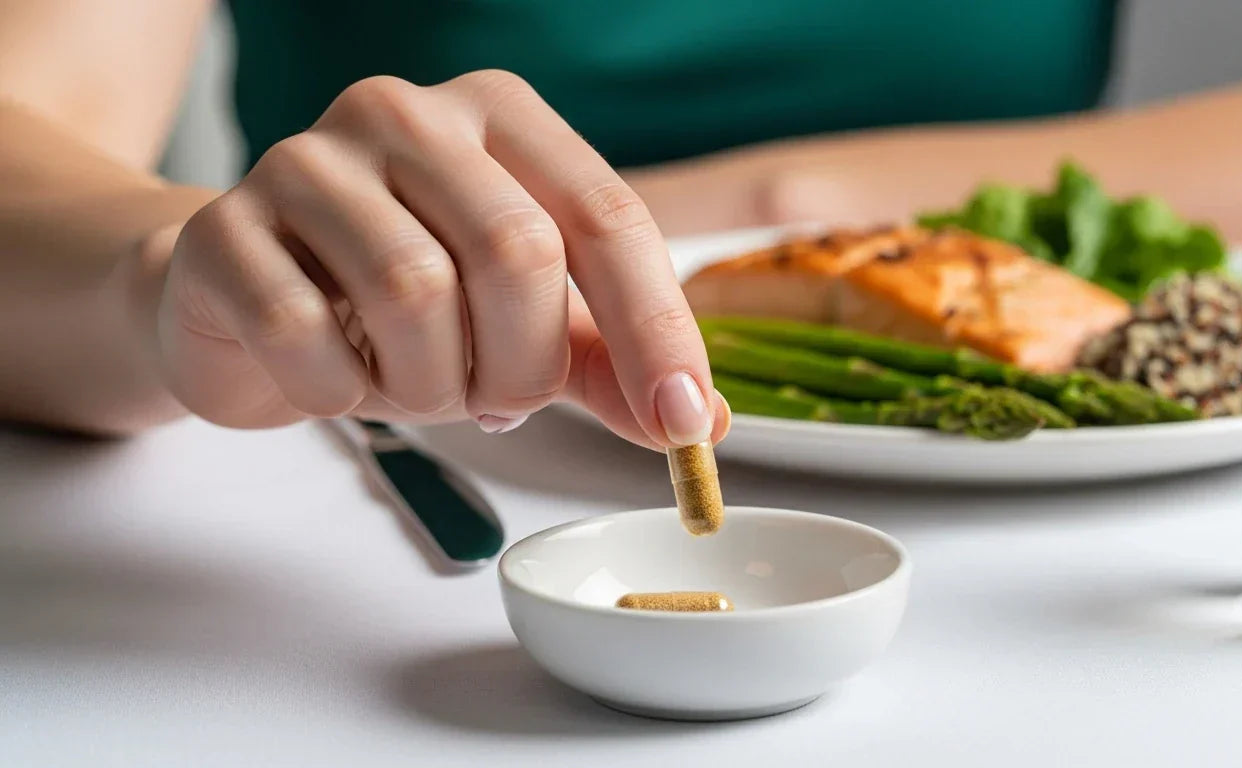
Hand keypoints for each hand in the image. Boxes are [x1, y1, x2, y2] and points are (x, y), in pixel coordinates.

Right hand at [145, 71, 727, 447]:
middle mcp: (406, 113)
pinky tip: (335, 379)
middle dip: (522, 365)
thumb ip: (605, 361)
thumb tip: (697, 423)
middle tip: (498, 404)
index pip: (606, 215)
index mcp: (499, 116)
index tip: (685, 424)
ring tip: (412, 386)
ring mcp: (305, 159)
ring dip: (430, 385)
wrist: (241, 298)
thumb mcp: (520, 324)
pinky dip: (338, 392)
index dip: (655, 330)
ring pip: (414, 294)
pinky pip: (305, 333)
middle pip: (514, 251)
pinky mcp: (224, 227)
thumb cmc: (396, 306)